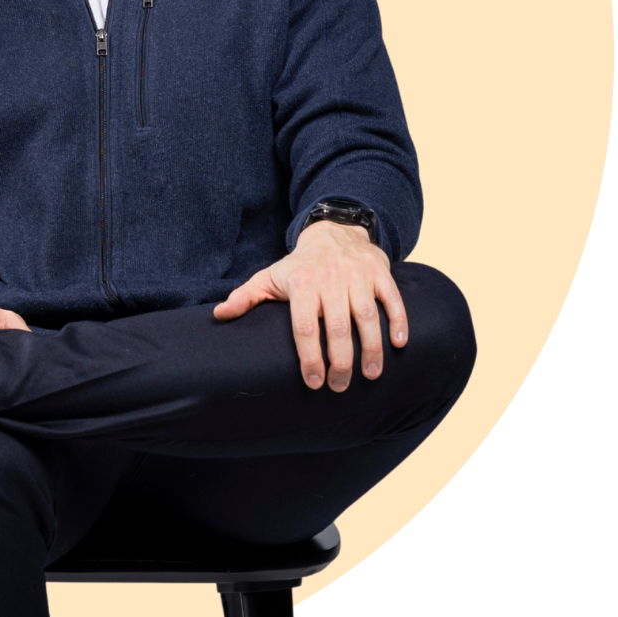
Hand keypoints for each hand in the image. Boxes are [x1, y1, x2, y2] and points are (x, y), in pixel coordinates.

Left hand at [212, 220, 407, 391]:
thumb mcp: (270, 276)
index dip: (309, 357)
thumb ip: (246, 297)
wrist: (333, 230)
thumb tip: (219, 316)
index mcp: (301, 283)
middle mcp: (330, 278)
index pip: (304, 326)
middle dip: (340, 362)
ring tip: (370, 375)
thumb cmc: (300, 265)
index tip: (313, 382)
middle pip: (337, 326)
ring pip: (367, 315)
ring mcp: (357, 274)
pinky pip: (392, 298)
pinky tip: (398, 344)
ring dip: (371, 348)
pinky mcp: (380, 272)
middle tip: (340, 386)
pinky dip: (399, 321)